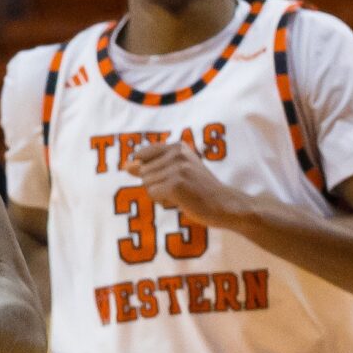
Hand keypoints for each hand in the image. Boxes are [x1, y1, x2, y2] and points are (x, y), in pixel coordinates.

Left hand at [131, 140, 247, 226]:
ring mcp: (177, 168)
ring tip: (180, 195)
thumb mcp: (178, 171)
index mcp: (177, 146)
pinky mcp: (176, 184)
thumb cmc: (200, 190)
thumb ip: (152, 166)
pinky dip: (162, 201)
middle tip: (179, 190)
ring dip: (159, 194)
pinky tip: (180, 201)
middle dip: (154, 184)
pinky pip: (152, 194)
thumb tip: (126, 166)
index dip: (147, 170)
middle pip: (142, 171)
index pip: (141, 154)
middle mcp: (177, 153)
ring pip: (146, 183)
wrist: (225, 205)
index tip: (168, 179)